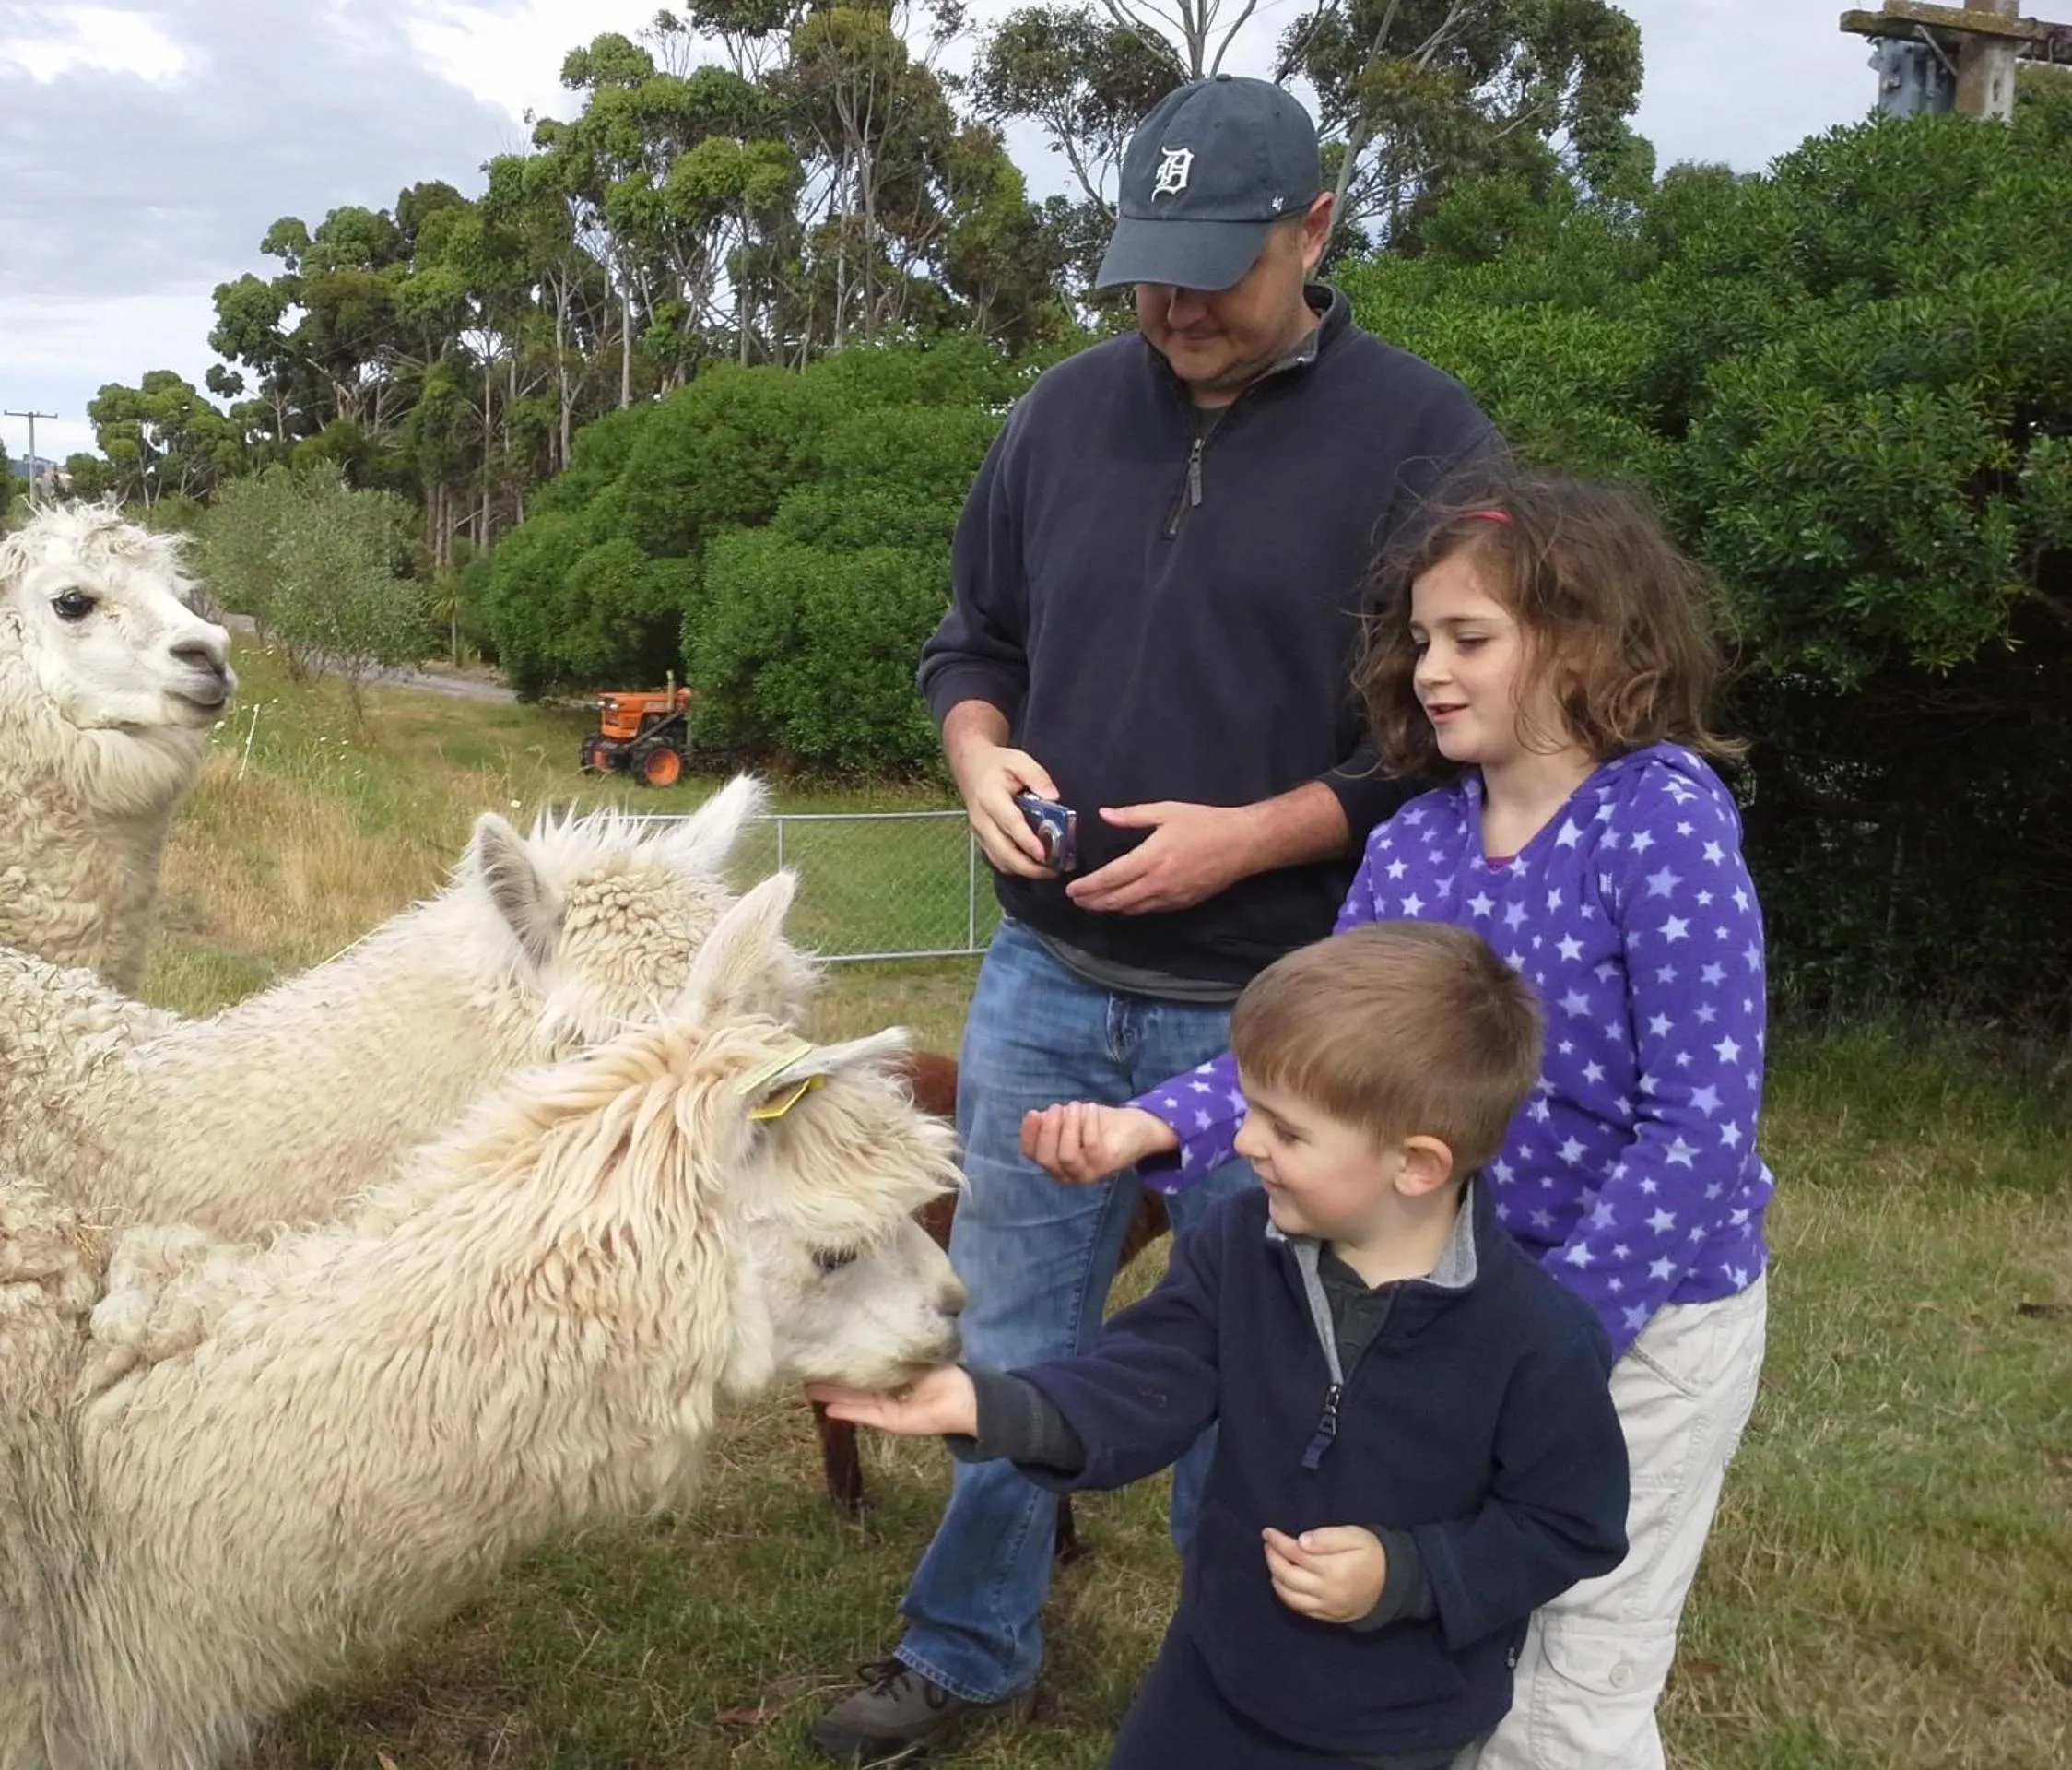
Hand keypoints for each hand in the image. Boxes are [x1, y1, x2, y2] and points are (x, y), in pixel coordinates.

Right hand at [805, 1366, 977, 1437]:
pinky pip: (865, 1414)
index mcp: (891, 1371)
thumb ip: (896, 1349)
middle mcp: (885, 1389)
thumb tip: (872, 1330)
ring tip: (808, 1388)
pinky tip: (828, 1406)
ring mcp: (886, 1406)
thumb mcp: (916, 1353)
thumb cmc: (944, 1372)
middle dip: (830, 1377)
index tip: (822, 1349)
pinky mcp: (890, 1420)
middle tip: (804, 1369)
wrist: (964, 1398)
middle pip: (852, 1383)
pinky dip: (848, 1410)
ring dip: (832, 1394)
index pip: (862, 1365)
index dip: (843, 1359)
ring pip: (854, 1399)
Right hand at [946, 732, 1058, 879]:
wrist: (970, 766)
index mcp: (991, 798)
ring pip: (1000, 861)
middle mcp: (982, 820)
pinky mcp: (981, 839)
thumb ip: (1038, 777)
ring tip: (1048, 871)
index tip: (1044, 855)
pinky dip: (1015, 867)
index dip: (1027, 842)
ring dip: (1023, 871)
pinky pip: (997, 860)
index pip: (1010, 825)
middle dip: (1029, 867)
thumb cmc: (996, 764)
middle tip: (1054, 870)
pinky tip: (1033, 866)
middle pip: (1003, 852)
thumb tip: (1054, 798)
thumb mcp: (1019, 760)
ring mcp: (979, 832)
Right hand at [1021, 1102, 1177, 1185]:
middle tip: (1057, 1107)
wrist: (1139, 1128)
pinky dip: (1088, 1123)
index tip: (1033, 1113)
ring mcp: (1088, 1173)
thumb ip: (1054, 1122)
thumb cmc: (1101, 1125)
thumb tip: (1037, 1117)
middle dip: (1048, 1130)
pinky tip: (1090, 1107)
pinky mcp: (1106, 1165)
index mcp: (1056, 1163)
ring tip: (1075, 1106)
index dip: (1029, 1134)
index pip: (1032, 1154)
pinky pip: (1091, 1146)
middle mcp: (1069, 1175)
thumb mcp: (1073, 1120)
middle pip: (1047, 1158)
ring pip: (1067, 1156)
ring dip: (1068, 1127)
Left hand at [1065, 801, 1257, 914]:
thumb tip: (1104, 814)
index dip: (1088, 886)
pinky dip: (1131, 909)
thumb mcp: (1167, 812)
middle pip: (1116, 900)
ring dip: (1110, 908)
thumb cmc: (1205, 823)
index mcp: (1151, 858)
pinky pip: (1149, 910)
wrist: (1243, 845)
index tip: (1071, 889)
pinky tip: (1124, 905)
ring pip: (1132, 909)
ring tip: (1095, 904)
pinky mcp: (1182, 903)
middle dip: (1093, 901)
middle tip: (1076, 900)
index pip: (1110, 878)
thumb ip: (1133, 816)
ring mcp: (1170, 897)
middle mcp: (1157, 883)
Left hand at [1262, 1525, 1388, 1625]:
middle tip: (1268, 1545)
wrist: (1393, 1584)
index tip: (1268, 1532)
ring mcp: (1326, 1607)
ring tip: (1272, 1561)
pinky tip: (1282, 1582)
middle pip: (1287, 1576)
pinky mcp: (1328, 1616)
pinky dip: (1286, 1595)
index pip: (1295, 1554)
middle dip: (1272, 1558)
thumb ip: (1328, 1537)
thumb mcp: (1355, 1536)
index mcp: (1333, 1569)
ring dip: (1275, 1578)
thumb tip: (1301, 1541)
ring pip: (1289, 1596)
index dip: (1278, 1542)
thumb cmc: (1373, 1554)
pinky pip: (1300, 1609)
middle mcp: (1326, 1591)